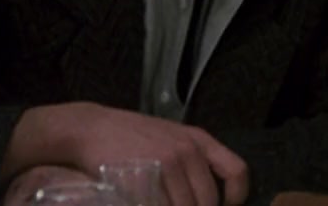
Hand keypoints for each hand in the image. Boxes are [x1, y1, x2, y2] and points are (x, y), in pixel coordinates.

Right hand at [3, 102, 248, 205]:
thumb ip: (193, 161)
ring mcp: (166, 164)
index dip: (236, 196)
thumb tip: (211, 198)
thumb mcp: (171, 137)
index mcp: (199, 140)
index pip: (237, 171)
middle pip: (207, 201)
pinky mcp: (144, 179)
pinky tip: (140, 202)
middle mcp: (187, 151)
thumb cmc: (132, 137)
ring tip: (159, 202)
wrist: (90, 129)